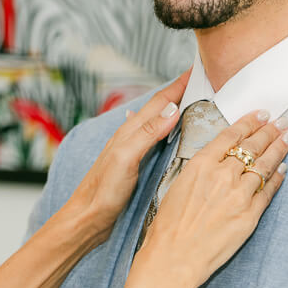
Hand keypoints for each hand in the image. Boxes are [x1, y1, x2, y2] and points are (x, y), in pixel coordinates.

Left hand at [58, 70, 191, 247]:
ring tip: (190, 100)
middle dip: (178, 92)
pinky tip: (167, 131)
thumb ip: (147, 133)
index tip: (195, 71)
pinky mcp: (134, 163)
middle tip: (199, 81)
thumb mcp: (126, 158)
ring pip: (156, 121)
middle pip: (158, 108)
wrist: (88, 216)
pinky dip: (166, 128)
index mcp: (130, 131)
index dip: (177, 86)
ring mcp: (131, 148)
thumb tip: (172, 109)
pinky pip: (155, 137)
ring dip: (173, 108)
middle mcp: (130, 136)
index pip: (158, 102)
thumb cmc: (104, 190)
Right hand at [128, 110, 287, 287]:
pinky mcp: (250, 215)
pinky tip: (283, 169)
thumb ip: (200, 170)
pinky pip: (268, 191)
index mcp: (200, 164)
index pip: (231, 136)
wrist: (174, 257)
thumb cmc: (168, 225)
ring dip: (279, 150)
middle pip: (252, 146)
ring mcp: (239, 195)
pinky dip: (277, 178)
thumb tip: (217, 161)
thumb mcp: (177, 185)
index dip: (249, 123)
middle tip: (282, 122)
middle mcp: (222, 175)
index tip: (261, 115)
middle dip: (269, 132)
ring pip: (264, 166)